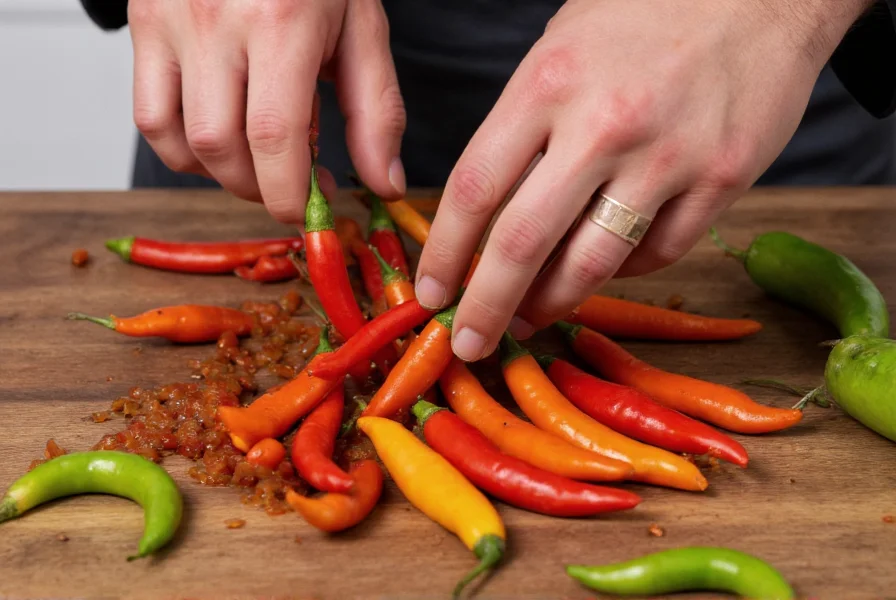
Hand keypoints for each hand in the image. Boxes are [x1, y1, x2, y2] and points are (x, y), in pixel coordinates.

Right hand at [128, 0, 406, 222]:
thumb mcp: (361, 29)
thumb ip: (376, 112)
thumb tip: (385, 185)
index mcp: (281, 20)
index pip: (274, 136)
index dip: (289, 193)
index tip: (311, 210)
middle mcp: (217, 21)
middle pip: (223, 148)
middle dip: (261, 188)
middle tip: (291, 184)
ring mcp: (171, 22)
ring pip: (180, 141)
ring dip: (223, 175)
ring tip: (259, 163)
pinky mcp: (144, 25)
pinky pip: (150, 117)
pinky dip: (183, 150)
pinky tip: (221, 142)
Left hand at [414, 0, 872, 361]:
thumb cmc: (644, 16)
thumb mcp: (560, 49)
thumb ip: (523, 128)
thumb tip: (486, 212)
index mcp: (548, 84)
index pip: (474, 189)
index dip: (444, 253)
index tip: (431, 292)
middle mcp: (603, 124)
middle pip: (523, 243)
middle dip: (486, 306)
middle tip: (469, 343)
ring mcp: (668, 155)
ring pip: (593, 263)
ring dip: (553, 303)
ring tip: (530, 318)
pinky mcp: (723, 178)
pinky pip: (660, 253)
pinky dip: (625, 271)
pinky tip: (606, 267)